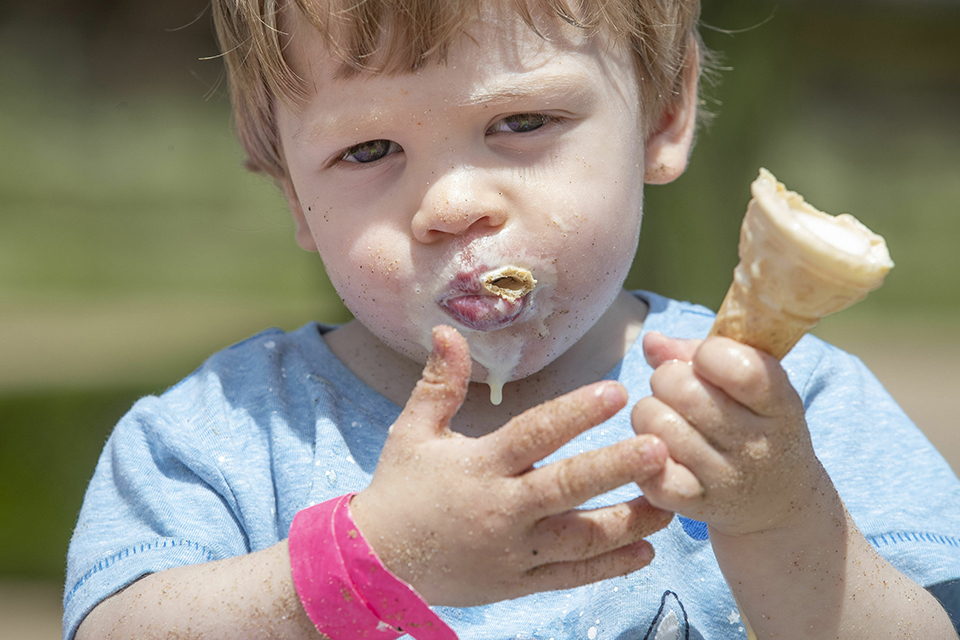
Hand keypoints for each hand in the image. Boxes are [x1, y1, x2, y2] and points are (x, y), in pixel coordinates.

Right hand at [349, 325, 672, 606]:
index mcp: (479, 466)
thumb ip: (440, 383)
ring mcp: (513, 552)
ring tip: (673, 503)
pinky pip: (571, 578)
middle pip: (567, 488)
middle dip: (616, 468)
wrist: (376, 563)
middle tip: (662, 448)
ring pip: (581, 539)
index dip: (575, 413)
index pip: (533, 434)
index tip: (616, 392)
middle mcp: (501, 510)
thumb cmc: (399, 489)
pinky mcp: (518, 584)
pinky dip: (610, 567)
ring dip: (629, 522)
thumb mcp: (413, 432)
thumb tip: (446, 330)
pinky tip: (646, 551)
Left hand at [632, 332, 824, 536]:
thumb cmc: (755, 427)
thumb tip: (652, 341)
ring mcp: (727, 479)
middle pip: (682, 388)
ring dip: (649, 414)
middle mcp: (758, 445)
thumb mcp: (752, 386)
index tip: (707, 363)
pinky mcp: (696, 506)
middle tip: (677, 392)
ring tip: (666, 421)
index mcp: (780, 404)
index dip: (707, 354)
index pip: (737, 365)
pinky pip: (651, 471)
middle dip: (667, 379)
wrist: (778, 505)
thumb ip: (701, 353)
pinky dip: (643, 456)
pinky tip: (658, 452)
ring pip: (656, 422)